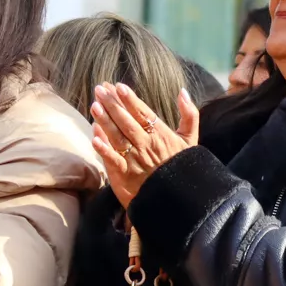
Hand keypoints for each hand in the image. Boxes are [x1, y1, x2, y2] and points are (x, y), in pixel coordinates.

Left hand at [91, 84, 199, 208]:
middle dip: (113, 105)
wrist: (177, 198)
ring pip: (118, 137)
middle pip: (127, 121)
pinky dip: (104, 150)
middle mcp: (147, 145)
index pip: (143, 113)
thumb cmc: (182, 166)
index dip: (130, 99)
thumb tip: (183, 91)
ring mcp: (135, 160)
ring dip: (105, 121)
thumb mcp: (190, 139)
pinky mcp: (126, 176)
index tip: (118, 86)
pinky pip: (114, 161)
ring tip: (95, 106)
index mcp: (161, 135)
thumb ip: (189, 114)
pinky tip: (94, 138)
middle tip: (100, 89)